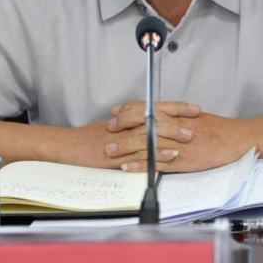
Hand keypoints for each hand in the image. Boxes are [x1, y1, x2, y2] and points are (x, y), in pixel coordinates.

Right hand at [57, 101, 197, 170]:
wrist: (65, 146)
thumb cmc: (86, 140)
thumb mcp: (110, 130)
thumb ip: (129, 129)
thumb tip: (148, 129)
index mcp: (127, 118)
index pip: (156, 107)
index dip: (176, 107)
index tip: (193, 108)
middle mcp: (126, 125)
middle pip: (157, 116)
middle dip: (179, 119)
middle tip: (196, 121)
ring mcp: (122, 139)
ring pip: (151, 132)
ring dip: (172, 134)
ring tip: (189, 137)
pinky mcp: (118, 154)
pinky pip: (140, 152)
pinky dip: (156, 152)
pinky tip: (170, 155)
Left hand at [111, 102, 262, 173]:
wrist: (238, 140)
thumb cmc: (221, 130)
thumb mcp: (197, 119)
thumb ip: (178, 119)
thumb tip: (164, 119)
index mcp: (178, 115)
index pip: (148, 109)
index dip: (129, 110)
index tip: (116, 112)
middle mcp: (175, 127)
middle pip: (142, 124)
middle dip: (122, 126)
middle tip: (108, 130)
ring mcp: (178, 145)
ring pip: (146, 143)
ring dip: (126, 147)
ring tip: (110, 151)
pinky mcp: (183, 161)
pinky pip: (157, 163)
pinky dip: (141, 164)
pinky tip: (129, 166)